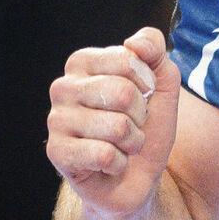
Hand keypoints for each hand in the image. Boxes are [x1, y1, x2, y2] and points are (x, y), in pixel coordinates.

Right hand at [46, 27, 180, 219]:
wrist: (137, 177)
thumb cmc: (146, 126)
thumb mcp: (163, 84)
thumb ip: (155, 51)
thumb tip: (135, 43)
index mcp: (84, 62)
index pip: (129, 59)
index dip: (148, 84)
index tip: (143, 96)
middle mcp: (63, 87)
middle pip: (123, 93)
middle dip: (141, 116)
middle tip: (132, 125)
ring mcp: (55, 120)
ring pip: (117, 126)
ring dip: (132, 142)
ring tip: (121, 145)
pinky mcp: (56, 152)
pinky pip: (104, 155)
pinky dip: (119, 163)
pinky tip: (109, 164)